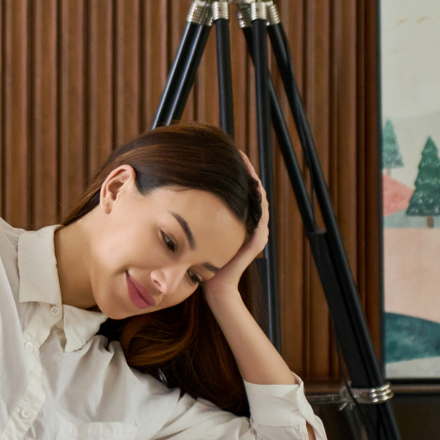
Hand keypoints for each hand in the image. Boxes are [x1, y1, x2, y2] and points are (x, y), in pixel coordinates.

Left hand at [202, 151, 268, 302]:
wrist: (214, 285)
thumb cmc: (202, 259)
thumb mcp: (198, 230)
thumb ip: (196, 213)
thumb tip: (179, 191)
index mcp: (237, 219)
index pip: (241, 190)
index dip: (237, 172)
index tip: (227, 155)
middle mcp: (250, 223)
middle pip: (253, 190)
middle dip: (247, 171)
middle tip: (238, 153)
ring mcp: (257, 231)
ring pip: (259, 200)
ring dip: (253, 182)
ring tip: (245, 165)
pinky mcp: (257, 240)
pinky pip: (261, 216)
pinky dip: (257, 201)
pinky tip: (252, 187)